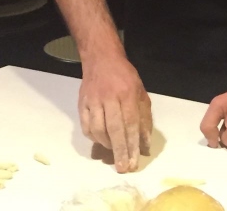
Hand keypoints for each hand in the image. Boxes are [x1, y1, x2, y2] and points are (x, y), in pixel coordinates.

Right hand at [79, 52, 151, 171]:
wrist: (101, 58)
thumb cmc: (124, 76)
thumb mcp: (140, 91)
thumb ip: (144, 116)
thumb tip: (145, 143)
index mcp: (127, 92)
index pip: (131, 122)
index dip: (133, 144)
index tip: (134, 161)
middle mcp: (110, 97)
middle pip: (115, 129)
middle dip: (120, 151)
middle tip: (123, 168)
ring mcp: (93, 100)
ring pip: (99, 129)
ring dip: (107, 145)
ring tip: (114, 154)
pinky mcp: (82, 103)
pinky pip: (86, 126)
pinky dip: (94, 138)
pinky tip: (101, 142)